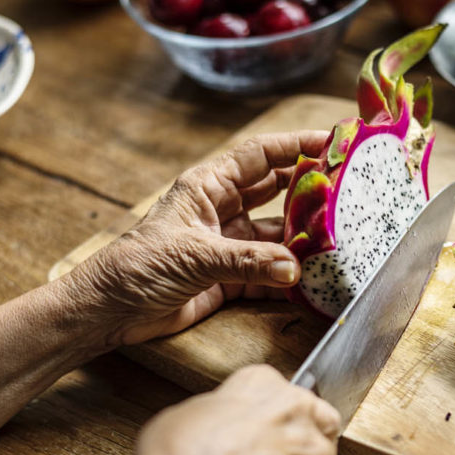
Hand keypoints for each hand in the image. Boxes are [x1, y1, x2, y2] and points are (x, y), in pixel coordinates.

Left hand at [64, 131, 327, 349]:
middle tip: (348, 190)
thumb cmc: (136, 268)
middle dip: (310, 190)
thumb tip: (294, 268)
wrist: (107, 312)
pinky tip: (313, 279)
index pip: (260, 155)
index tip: (332, 142)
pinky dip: (289, 277)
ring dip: (303, 239)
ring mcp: (228, 243)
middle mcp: (222, 209)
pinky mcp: (230, 276)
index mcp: (207, 186)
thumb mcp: (193, 257)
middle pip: (276, 191)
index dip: (296, 146)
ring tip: (338, 241)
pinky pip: (269, 271)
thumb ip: (246, 262)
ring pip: (277, 234)